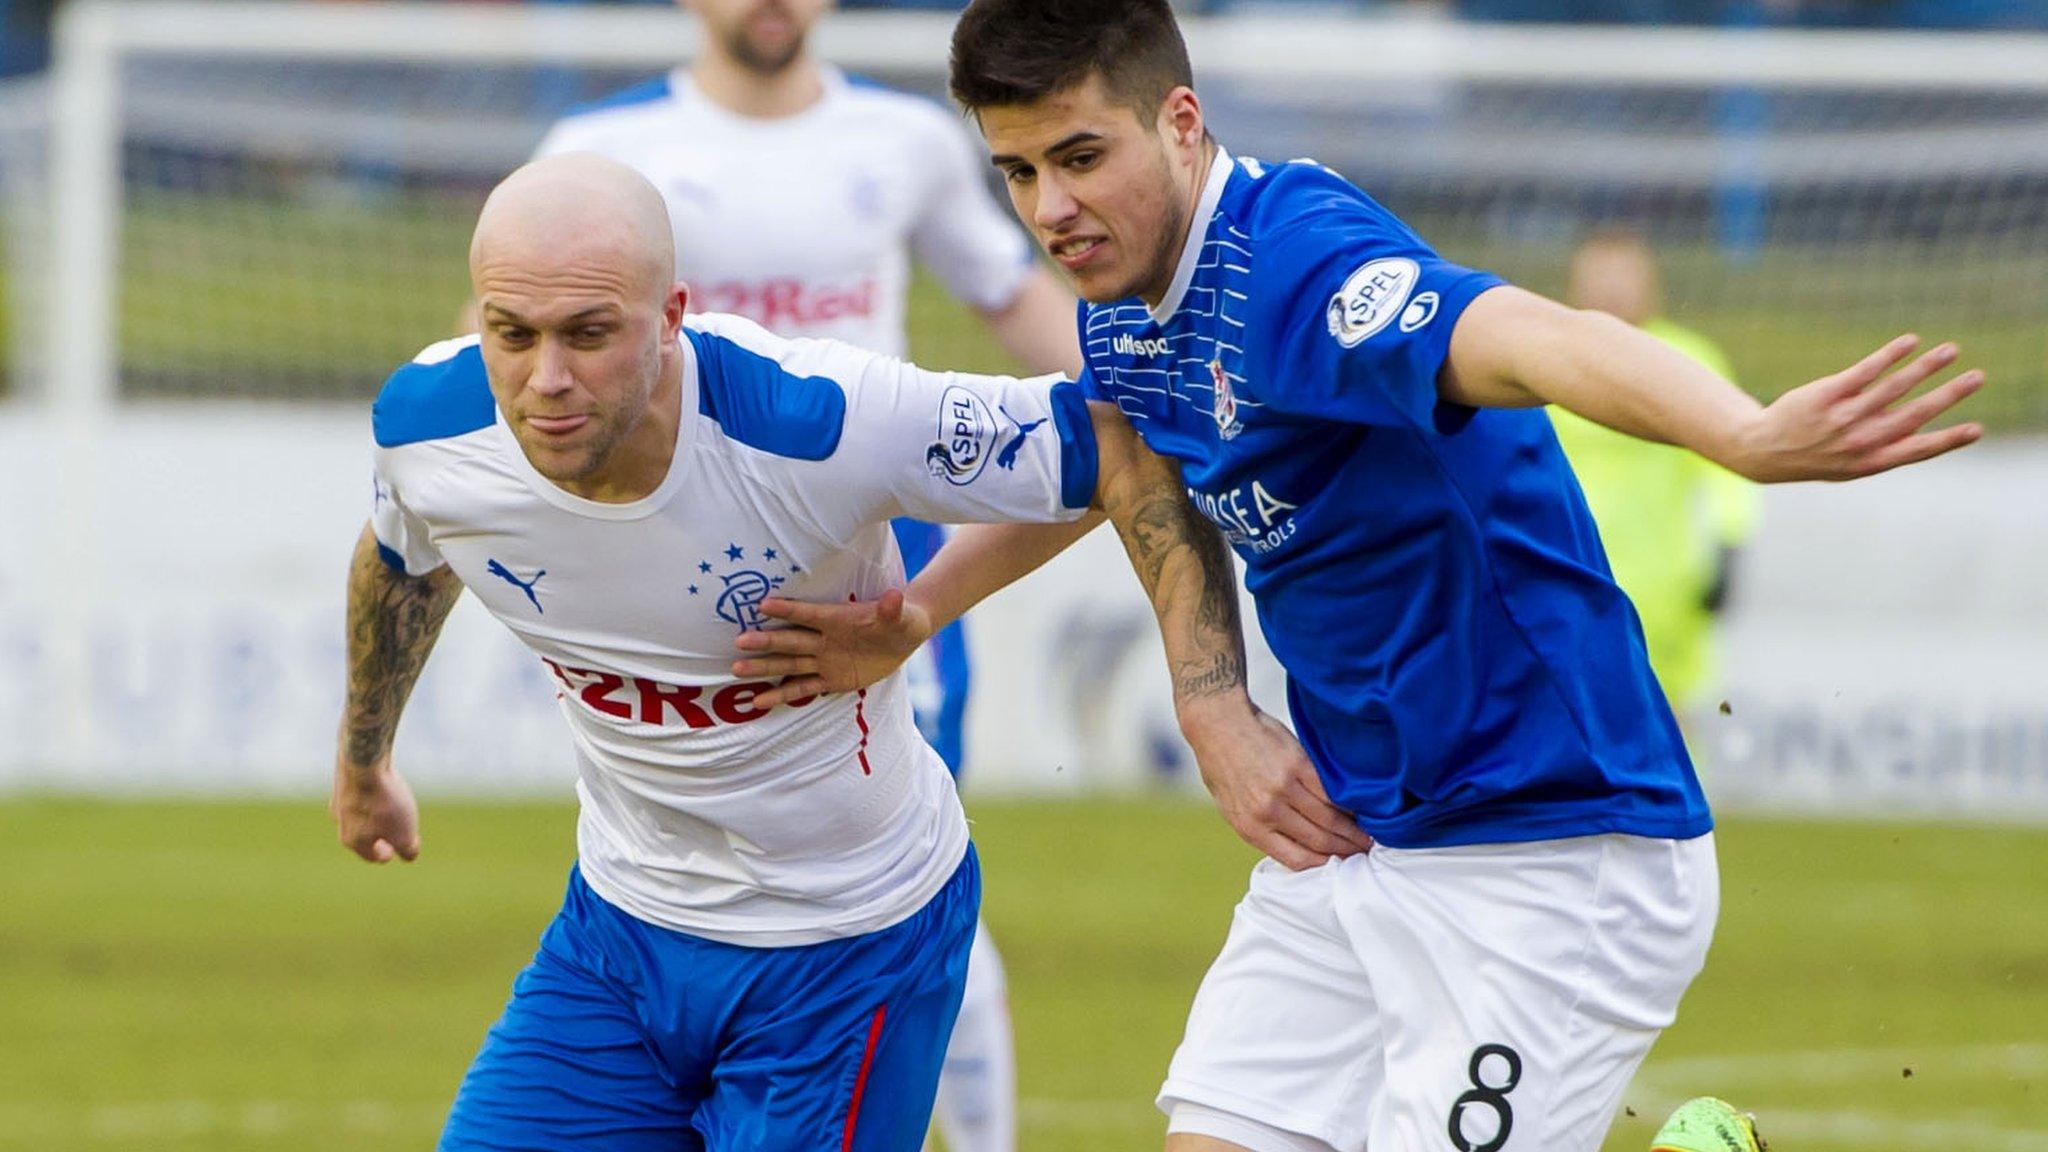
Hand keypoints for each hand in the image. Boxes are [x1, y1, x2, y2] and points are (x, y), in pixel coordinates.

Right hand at [330, 757, 420, 862]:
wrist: (364, 763)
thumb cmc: (384, 804)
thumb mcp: (403, 835)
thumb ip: (407, 849)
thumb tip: (409, 855)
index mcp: (351, 839)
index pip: (370, 856)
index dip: (388, 854)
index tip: (401, 845)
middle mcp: (340, 820)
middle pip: (362, 832)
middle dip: (380, 832)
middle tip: (397, 825)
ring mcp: (339, 797)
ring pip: (360, 810)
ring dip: (377, 810)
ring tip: (394, 802)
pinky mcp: (344, 776)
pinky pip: (361, 789)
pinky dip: (373, 790)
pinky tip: (385, 781)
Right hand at [733, 589, 933, 708]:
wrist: (902, 636)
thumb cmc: (900, 620)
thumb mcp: (900, 616)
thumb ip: (892, 609)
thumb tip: (894, 597)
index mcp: (837, 619)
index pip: (809, 614)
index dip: (788, 610)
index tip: (762, 605)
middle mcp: (825, 639)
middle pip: (791, 641)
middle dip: (766, 641)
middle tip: (739, 642)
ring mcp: (824, 660)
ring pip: (789, 664)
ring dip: (764, 668)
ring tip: (736, 671)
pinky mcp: (830, 679)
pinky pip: (802, 688)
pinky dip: (781, 695)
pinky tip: (757, 702)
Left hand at [1181, 698, 1374, 870]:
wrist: (1218, 725)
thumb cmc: (1223, 766)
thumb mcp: (1232, 807)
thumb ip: (1261, 828)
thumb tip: (1293, 846)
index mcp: (1250, 828)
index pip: (1298, 859)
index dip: (1325, 866)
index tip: (1342, 866)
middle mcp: (1268, 811)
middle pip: (1319, 841)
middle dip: (1346, 850)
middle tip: (1365, 852)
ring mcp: (1284, 788)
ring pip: (1329, 818)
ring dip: (1353, 829)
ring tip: (1368, 835)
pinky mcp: (1297, 764)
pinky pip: (1330, 791)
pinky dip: (1347, 803)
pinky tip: (1359, 809)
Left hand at [1732, 335, 1983, 481]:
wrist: (1764, 451)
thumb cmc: (1817, 456)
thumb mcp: (1850, 466)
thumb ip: (1885, 448)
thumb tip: (1923, 423)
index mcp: (1871, 462)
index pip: (1918, 451)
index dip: (1948, 441)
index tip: (1977, 429)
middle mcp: (1860, 441)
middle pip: (1914, 415)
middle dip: (1949, 395)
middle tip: (1978, 377)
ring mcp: (1843, 417)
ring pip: (1893, 388)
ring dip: (1926, 367)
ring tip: (1951, 350)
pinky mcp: (1826, 394)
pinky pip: (1864, 371)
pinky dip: (1890, 355)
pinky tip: (1910, 341)